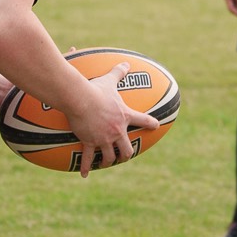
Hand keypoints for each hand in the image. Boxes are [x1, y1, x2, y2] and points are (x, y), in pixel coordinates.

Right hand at [68, 62, 163, 176]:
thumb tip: (125, 62)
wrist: (81, 99)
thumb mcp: (108, 80)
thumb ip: (118, 72)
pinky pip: (88, 158)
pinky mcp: (90, 142)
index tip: (156, 126)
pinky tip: (85, 175)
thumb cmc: (95, 89)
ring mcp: (104, 138)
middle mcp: (117, 131)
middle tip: (124, 155)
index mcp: (124, 116)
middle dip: (126, 154)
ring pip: (110, 156)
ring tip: (106, 163)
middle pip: (126, 149)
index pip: (143, 120)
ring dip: (109, 161)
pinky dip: (86, 167)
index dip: (151, 124)